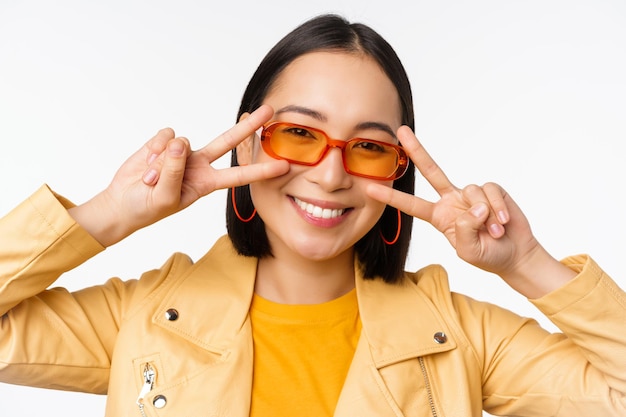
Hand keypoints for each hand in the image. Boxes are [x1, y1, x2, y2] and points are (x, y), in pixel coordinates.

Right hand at [70, 105, 288, 245]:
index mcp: (206, 183)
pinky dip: (154, 150)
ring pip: (183, 142)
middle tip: (269, 110)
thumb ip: (175, 171)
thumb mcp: (166, 198)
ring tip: (152, 180)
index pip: (239, 176)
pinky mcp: (164, 142)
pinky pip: (166, 135)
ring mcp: (182, 152)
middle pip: (229, 141)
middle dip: (248, 126)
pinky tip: (147, 164)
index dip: (261, 170)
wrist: (121, 202)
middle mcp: (199, 164)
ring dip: (163, 162)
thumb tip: (180, 143)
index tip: (284, 166)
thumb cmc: (147, 208)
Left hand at [367, 126, 574, 295]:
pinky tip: (503, 222)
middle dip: (416, 150)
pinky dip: (498, 208)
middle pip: (431, 171)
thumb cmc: (488, 255)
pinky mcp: (491, 190)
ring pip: (471, 191)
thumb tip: (474, 207)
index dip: (392, 198)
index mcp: (439, 216)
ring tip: (494, 232)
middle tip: (401, 131)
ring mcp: (470, 194)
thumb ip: (464, 231)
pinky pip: (490, 191)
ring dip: (485, 216)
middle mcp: (451, 200)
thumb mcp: (469, 251)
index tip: (370, 188)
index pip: (411, 205)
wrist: (515, 254)